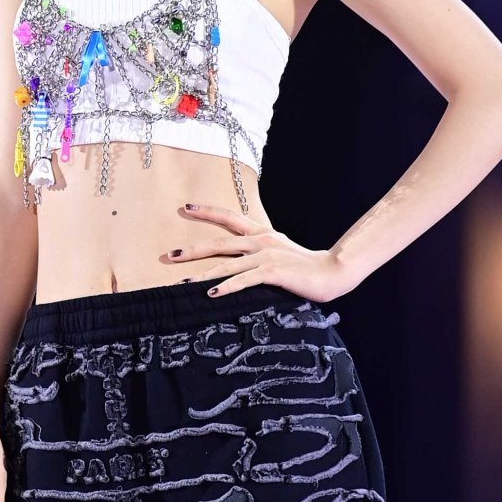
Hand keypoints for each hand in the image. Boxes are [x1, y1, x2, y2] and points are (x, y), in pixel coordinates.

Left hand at [168, 204, 356, 302]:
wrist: (331, 272)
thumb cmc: (304, 266)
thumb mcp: (278, 253)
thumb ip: (258, 254)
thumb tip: (237, 262)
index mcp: (261, 233)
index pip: (229, 218)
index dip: (207, 212)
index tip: (185, 208)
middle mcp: (260, 241)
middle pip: (219, 243)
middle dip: (192, 249)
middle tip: (170, 255)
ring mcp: (265, 256)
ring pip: (227, 264)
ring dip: (202, 274)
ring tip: (182, 281)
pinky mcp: (272, 272)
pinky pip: (244, 280)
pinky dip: (227, 287)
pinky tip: (211, 294)